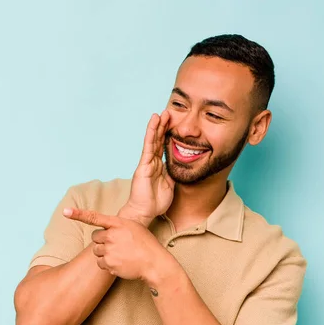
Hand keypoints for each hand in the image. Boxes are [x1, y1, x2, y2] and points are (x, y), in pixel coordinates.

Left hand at [63, 207, 171, 281]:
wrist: (154, 262)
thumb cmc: (146, 243)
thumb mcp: (133, 227)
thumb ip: (118, 226)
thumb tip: (105, 229)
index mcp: (118, 223)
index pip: (94, 217)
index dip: (78, 214)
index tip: (65, 211)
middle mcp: (112, 235)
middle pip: (95, 237)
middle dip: (102, 241)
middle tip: (117, 245)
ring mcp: (110, 250)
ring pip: (96, 251)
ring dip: (104, 253)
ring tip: (120, 254)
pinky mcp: (109, 263)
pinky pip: (100, 263)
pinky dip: (107, 264)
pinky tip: (120, 262)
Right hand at [121, 110, 174, 226]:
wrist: (144, 212)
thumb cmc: (155, 202)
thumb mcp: (170, 184)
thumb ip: (173, 173)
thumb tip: (180, 165)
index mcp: (158, 166)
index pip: (163, 146)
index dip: (168, 135)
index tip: (174, 123)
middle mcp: (152, 162)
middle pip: (158, 140)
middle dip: (164, 126)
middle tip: (170, 112)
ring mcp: (147, 162)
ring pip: (153, 140)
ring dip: (157, 126)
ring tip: (162, 113)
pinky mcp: (143, 164)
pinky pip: (148, 145)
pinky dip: (151, 132)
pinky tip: (154, 122)